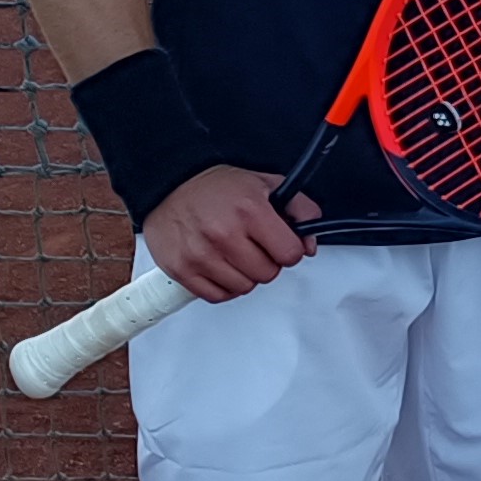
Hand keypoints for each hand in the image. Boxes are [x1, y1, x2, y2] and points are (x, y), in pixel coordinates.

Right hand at [139, 165, 320, 301]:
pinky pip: (217, 296)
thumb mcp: (268, 185)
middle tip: (257, 246)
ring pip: (244, 287)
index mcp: (250, 211)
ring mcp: (201, 255)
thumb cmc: (218, 187)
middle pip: (267, 274)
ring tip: (237, 253)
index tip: (282, 244)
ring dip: (246, 274)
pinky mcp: (182, 269)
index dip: (291, 250)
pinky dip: (225, 286)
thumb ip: (301, 210)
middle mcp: (224, 234)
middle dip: (269, 262)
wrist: (171, 185)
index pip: (289, 254)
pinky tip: (223, 266)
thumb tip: (309, 246)